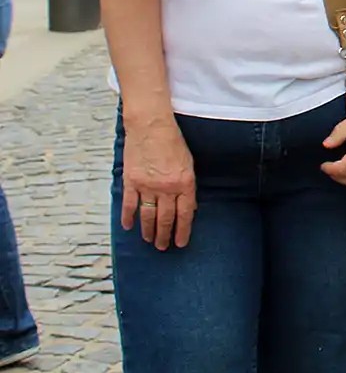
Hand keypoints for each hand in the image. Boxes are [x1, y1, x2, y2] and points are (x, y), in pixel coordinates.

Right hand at [120, 115, 196, 250]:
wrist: (151, 125)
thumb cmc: (173, 141)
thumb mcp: (189, 163)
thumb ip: (187, 186)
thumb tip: (189, 206)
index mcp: (184, 182)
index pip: (185, 213)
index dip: (183, 230)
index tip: (181, 243)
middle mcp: (167, 187)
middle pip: (166, 218)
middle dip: (165, 235)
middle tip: (163, 247)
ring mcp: (147, 185)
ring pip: (147, 216)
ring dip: (148, 231)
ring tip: (150, 241)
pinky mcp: (131, 182)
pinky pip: (129, 205)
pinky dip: (128, 218)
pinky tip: (129, 227)